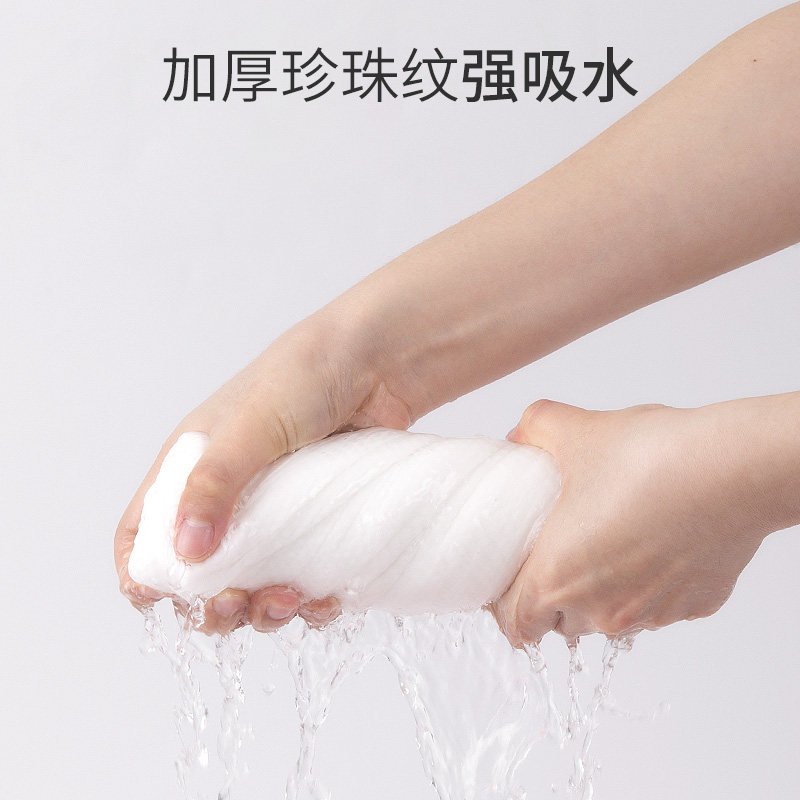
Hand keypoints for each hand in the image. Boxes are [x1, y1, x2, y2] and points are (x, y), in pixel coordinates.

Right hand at [114, 312, 414, 633]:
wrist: (379, 362)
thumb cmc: (304, 377)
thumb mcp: (250, 425)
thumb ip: (215, 484)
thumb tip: (186, 553)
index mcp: (193, 468)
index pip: (145, 530)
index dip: (143, 570)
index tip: (159, 601)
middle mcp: (229, 496)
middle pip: (200, 574)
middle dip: (214, 603)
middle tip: (238, 605)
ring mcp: (276, 514)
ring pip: (253, 585)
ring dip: (264, 610)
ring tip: (289, 601)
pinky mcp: (318, 524)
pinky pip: (304, 581)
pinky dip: (309, 604)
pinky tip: (324, 601)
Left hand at [491, 399, 786, 644]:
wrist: (732, 469)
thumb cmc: (650, 458)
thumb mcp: (574, 431)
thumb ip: (535, 428)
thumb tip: (521, 434)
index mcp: (558, 577)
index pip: (515, 624)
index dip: (505, 608)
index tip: (509, 585)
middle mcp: (602, 609)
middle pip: (561, 624)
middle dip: (552, 599)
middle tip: (556, 555)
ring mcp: (651, 615)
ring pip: (610, 619)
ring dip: (600, 596)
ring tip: (606, 546)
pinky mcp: (692, 608)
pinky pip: (658, 607)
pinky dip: (648, 587)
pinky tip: (653, 545)